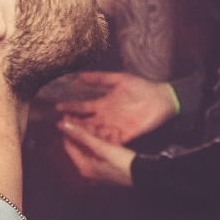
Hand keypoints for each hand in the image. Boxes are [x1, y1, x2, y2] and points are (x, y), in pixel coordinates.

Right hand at [54, 71, 176, 145]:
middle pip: (84, 122)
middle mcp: (105, 117)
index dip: (70, 107)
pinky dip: (100, 142)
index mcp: (103, 104)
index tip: (58, 107)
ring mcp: (114, 127)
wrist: (161, 99)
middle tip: (59, 123)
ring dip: (82, 133)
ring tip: (70, 132)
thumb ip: (99, 79)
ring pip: (94, 133)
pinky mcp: (124, 135)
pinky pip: (109, 140)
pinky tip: (90, 143)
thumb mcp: (119, 80)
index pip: (82, 107)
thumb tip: (79, 76)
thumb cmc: (141, 88)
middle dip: (72, 123)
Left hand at [60, 118, 136, 186]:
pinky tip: (113, 133)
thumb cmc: (120, 162)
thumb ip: (82, 136)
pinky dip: (106, 142)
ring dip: (97, 135)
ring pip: (94, 147)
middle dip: (84, 132)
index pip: (70, 146)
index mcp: (83, 167)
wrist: (143, 174)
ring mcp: (101, 168)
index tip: (67, 116)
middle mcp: (89, 169)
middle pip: (82, 147)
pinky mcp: (111, 166)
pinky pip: (104, 151)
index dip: (68, 131)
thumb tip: (63, 125)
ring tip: (99, 124)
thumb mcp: (100, 147)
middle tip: (85, 118)